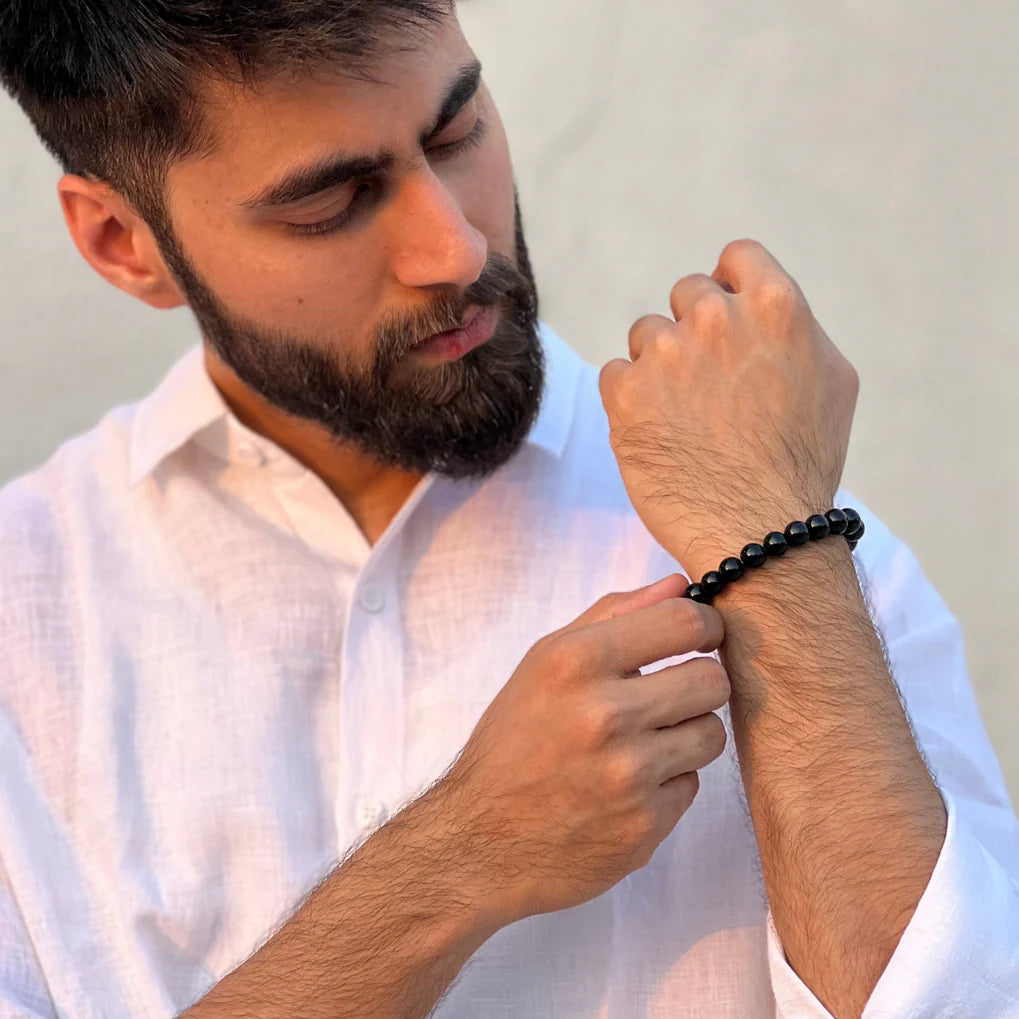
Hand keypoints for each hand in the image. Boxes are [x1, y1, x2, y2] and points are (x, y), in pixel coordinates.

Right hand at [436, 574, 727, 926]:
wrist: (478, 841)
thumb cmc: (513, 741)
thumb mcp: (544, 662)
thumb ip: (614, 615)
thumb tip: (679, 584)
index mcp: (576, 662)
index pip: (685, 621)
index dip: (705, 625)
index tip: (699, 636)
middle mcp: (604, 714)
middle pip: (712, 679)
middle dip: (697, 683)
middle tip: (668, 695)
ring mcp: (627, 775)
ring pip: (712, 733)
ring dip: (686, 736)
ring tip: (642, 744)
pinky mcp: (644, 826)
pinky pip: (692, 785)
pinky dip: (666, 784)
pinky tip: (626, 787)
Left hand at [598, 239, 858, 580]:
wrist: (759, 533)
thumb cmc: (803, 463)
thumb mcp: (833, 380)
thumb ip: (795, 326)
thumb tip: (758, 300)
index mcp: (775, 305)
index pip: (736, 257)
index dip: (730, 289)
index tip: (729, 324)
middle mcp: (716, 318)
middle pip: (687, 295)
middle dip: (695, 333)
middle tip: (711, 388)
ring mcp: (666, 354)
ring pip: (647, 335)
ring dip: (660, 368)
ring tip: (688, 420)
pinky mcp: (625, 393)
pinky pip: (616, 374)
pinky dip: (631, 401)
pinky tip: (660, 433)